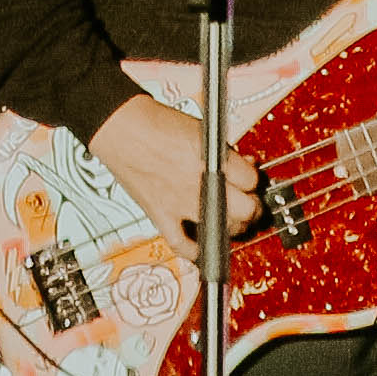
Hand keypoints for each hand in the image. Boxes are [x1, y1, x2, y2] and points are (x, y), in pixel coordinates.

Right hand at [92, 96, 264, 243]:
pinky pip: (183, 245)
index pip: (253, 181)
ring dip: (232, 228)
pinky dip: (195, 251)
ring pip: (224, 230)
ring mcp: (182, 203)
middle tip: (250, 205)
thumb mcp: (203, 131)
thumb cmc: (158, 124)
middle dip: (253, 208)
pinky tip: (202, 247)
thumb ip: (227, 154)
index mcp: (214, 159)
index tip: (250, 182)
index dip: (254, 181)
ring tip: (230, 220)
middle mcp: (201, 183)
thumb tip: (247, 167)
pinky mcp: (161, 215)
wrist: (122, 127)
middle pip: (247, 210)